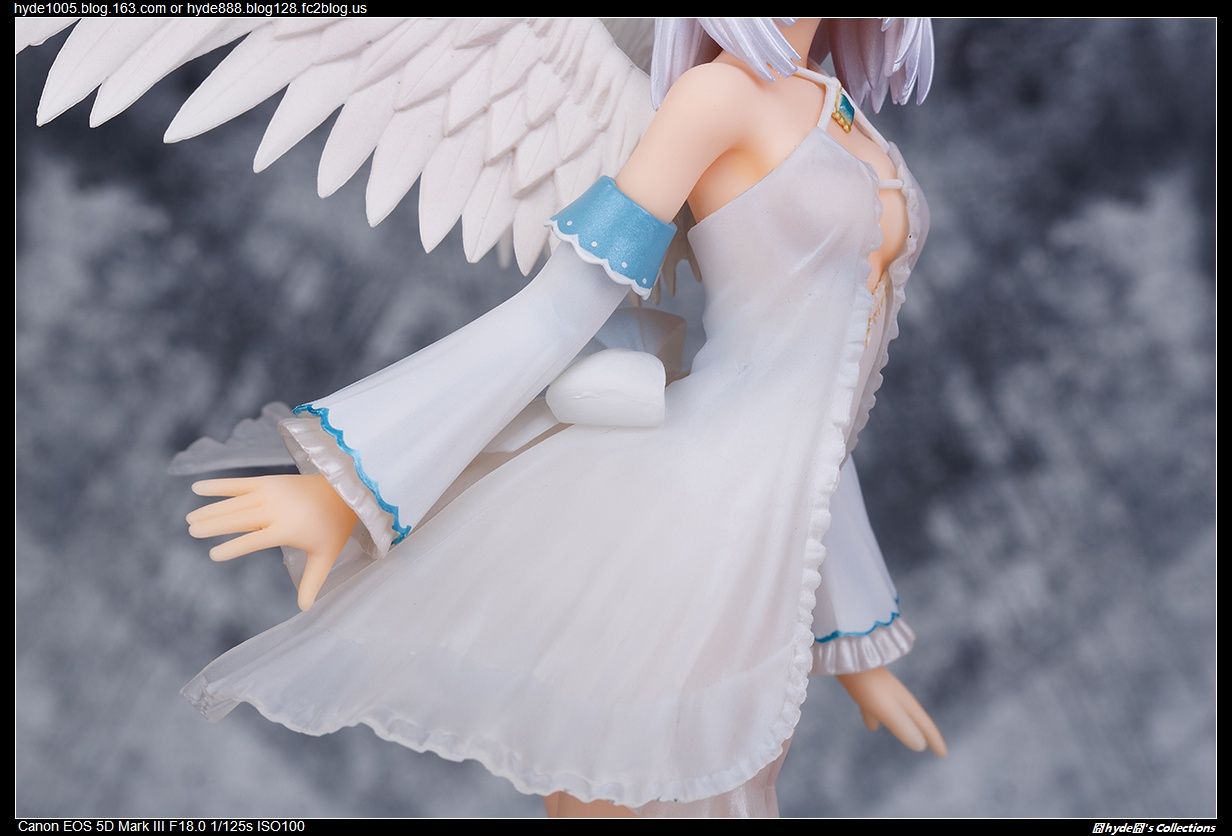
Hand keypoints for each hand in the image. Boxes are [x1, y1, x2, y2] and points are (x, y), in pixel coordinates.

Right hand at [186, 474, 358, 611]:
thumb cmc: (332, 528)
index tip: (213, 554)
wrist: (342, 492)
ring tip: (190, 520)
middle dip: (214, 525)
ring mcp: (271, 492)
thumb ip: (312, 582)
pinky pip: (239, 483)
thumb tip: (305, 610)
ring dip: (211, 510)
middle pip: (239, 519)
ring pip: (234, 503)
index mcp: (287, 529)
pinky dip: (218, 486)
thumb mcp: (324, 556)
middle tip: (192, 531)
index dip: (234, 547)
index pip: (254, 540)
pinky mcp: (268, 480)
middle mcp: (275, 509)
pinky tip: (196, 488)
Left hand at [836, 666, 946, 756]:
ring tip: (905, 740)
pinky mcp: (865, 687)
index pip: (924, 724)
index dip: (934, 740)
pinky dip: (879, 719)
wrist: (847, 653)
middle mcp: (896, 696)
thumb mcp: (886, 709)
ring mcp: (881, 690)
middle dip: (922, 732)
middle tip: (930, 747)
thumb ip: (903, 726)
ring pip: (895, 713)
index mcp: (904, 702)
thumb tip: (920, 746)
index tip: (943, 755)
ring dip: (901, 725)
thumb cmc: (867, 684)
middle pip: (913, 718)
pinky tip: (871, 726)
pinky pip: (876, 708)